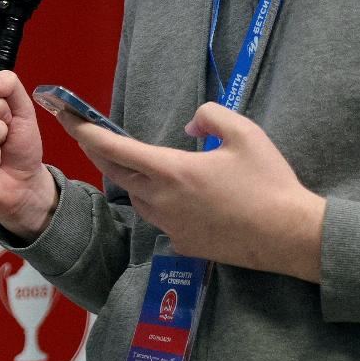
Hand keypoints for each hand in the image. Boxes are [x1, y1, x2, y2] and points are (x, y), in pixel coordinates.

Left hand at [55, 101, 324, 280]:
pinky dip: (159, 202)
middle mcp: (161, 200)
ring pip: (137, 196)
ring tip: (137, 161)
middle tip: (87, 134)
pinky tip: (179, 196)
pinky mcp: (182, 243)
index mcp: (172, 171)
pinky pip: (159, 218)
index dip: (86, 131)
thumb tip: (190, 127)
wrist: (291, 236)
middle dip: (97, 151)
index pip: (114, 148)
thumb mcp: (245, 134)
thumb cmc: (270, 183)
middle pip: (115, 172)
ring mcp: (170, 225)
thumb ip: (211, 116)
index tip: (68, 117)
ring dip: (131, 178)